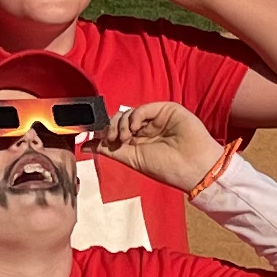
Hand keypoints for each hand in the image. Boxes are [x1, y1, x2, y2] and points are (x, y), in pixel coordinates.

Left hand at [101, 100, 224, 193]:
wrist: (192, 167)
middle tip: (112, 139)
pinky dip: (134, 117)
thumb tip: (84, 146)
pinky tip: (135, 129)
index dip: (104, 131)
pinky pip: (143, 108)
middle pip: (119, 119)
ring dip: (121, 124)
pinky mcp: (166, 110)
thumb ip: (109, 150)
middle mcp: (146, 128)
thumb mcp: (131, 160)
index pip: (115, 129)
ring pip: (128, 112)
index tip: (91, 137)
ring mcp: (156, 119)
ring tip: (125, 139)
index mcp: (139, 141)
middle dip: (110, 127)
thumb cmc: (166, 168)